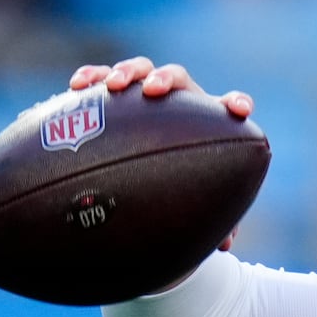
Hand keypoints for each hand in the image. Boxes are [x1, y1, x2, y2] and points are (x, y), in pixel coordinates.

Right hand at [70, 56, 252, 253]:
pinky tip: (78, 86)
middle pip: (178, 78)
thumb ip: (210, 219)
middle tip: (153, 91)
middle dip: (166, 80)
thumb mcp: (192, 203)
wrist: (141, 173)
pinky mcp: (113, 95)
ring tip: (113, 86)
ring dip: (128, 72)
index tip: (238, 111)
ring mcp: (144, 94)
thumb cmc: (175, 189)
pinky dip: (92, 76)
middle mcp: (178, 102)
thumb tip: (223, 246)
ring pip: (140, 70)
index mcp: (205, 123)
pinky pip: (101, 78)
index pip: (228, 105)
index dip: (235, 104)